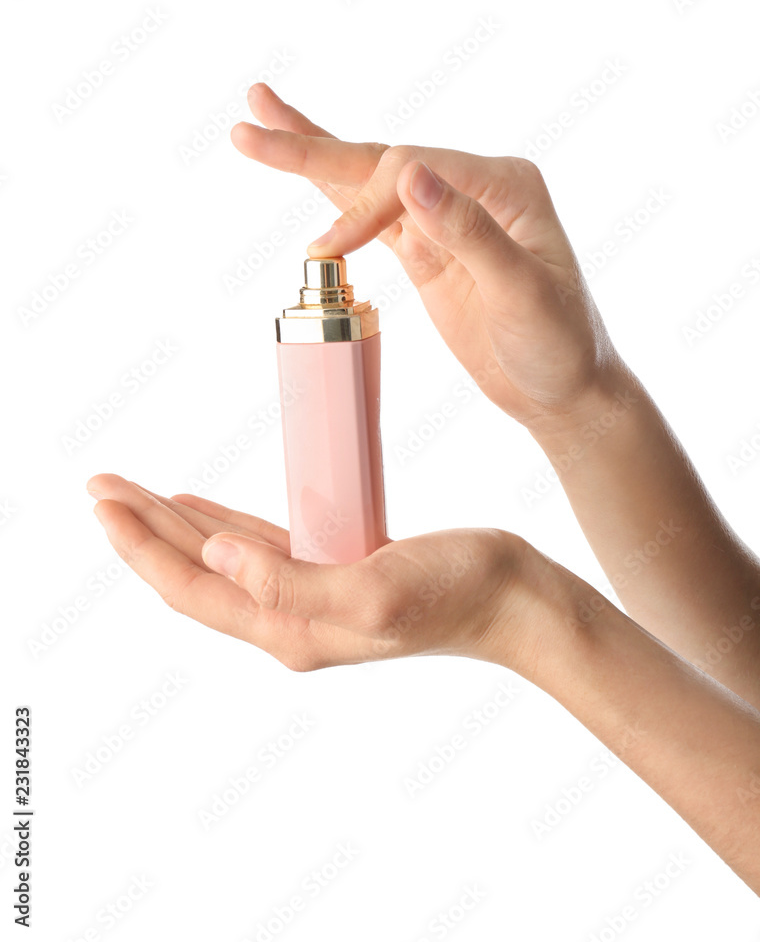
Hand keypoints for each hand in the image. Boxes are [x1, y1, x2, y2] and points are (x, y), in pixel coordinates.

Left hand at [86, 474, 549, 673]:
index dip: (141, 548)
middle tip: (100, 486)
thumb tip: (217, 555)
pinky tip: (200, 511)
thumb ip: (291, 583)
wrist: (513, 598)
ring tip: (133, 495)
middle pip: (195, 572)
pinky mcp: (332, 571)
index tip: (103, 504)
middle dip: (142, 531)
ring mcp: (309, 596)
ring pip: (220, 559)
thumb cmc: (457, 593)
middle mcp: (290, 617)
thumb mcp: (374, 591)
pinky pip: (258, 548)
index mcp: (290, 627)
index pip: (192, 587)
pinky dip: (220, 525)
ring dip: (172, 527)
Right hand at [231, 84, 620, 427]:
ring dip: (313, 156)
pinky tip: (303, 172)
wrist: (564, 389)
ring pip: (367, 182)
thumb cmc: (560, 344)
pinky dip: (333, 201)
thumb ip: (470, 233)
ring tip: (257, 127)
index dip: (364, 203)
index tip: (330, 248)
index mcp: (504, 185)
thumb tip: (415, 175)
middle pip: (378, 159)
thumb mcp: (523, 293)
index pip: (413, 171)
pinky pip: (372, 220)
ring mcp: (445, 219)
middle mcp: (472, 189)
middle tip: (253, 113)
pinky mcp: (427, 251)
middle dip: (313, 144)